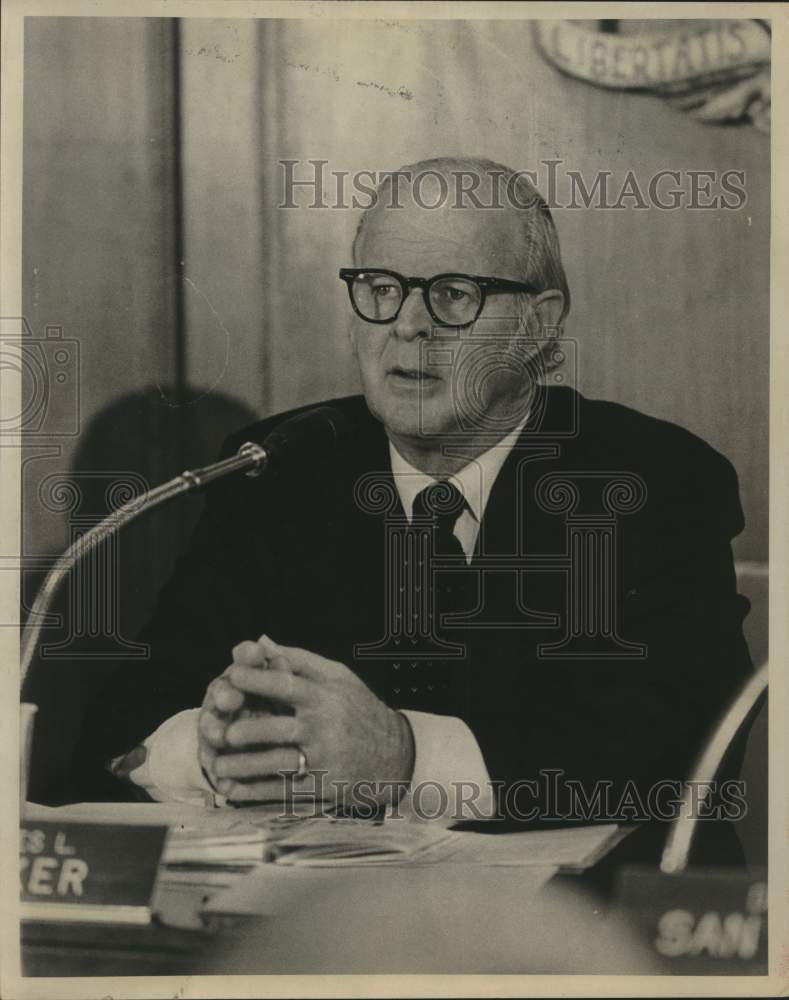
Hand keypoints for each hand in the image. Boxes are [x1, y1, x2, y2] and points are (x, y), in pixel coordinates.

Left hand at [214, 636, 414, 807]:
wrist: (395, 754)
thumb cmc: (360, 709)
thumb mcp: (339, 677)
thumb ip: (299, 660)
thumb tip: (262, 642)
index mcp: (325, 697)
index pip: (287, 685)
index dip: (257, 680)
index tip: (231, 675)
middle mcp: (324, 727)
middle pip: (278, 729)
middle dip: (247, 731)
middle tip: (220, 733)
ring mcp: (323, 759)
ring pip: (278, 763)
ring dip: (245, 767)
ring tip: (218, 766)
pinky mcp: (323, 786)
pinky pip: (285, 791)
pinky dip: (257, 793)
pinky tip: (234, 791)